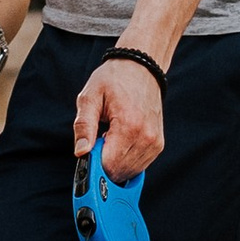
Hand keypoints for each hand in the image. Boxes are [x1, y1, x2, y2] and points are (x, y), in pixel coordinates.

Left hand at [73, 52, 163, 185]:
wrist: (141, 68)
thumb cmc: (114, 79)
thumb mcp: (90, 96)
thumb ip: (84, 126)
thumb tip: (81, 153)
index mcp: (129, 125)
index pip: (108, 165)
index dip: (93, 163)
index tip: (87, 151)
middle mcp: (146, 137)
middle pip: (118, 172)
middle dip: (102, 164)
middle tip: (97, 141)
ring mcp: (154, 142)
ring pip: (129, 172)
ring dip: (114, 162)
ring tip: (110, 138)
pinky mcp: (158, 145)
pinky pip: (138, 165)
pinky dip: (125, 160)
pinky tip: (120, 142)